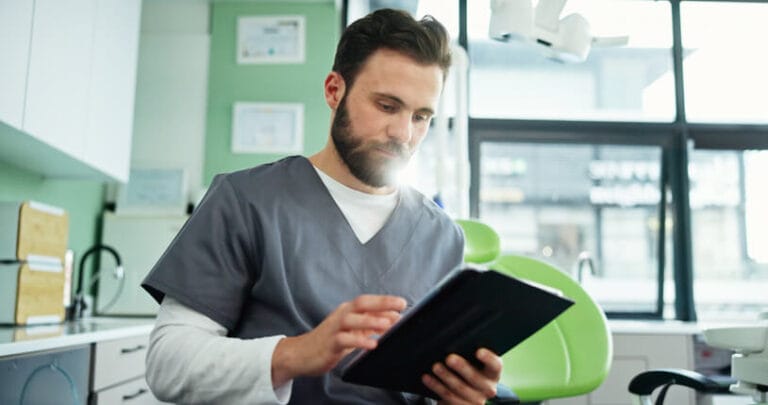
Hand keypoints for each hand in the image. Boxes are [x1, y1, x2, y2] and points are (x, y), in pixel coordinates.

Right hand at [271, 294, 406, 386]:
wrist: (301, 354)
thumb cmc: (329, 342)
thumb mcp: (351, 332)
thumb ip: (368, 326)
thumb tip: (391, 320)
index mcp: (347, 311)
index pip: (367, 301)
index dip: (384, 301)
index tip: (402, 303)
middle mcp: (341, 315)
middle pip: (361, 303)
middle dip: (381, 303)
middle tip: (400, 307)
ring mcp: (334, 329)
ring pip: (352, 319)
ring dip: (371, 321)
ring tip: (388, 324)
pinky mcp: (329, 344)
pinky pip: (344, 339)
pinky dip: (359, 340)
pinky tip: (371, 344)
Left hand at [422, 348, 502, 404]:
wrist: (464, 393)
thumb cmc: (467, 368)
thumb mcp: (472, 361)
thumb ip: (468, 352)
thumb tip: (451, 338)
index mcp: (492, 373)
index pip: (495, 365)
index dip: (488, 359)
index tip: (478, 351)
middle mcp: (488, 388)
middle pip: (475, 378)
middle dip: (462, 367)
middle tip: (449, 358)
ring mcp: (475, 400)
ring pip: (459, 388)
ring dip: (446, 376)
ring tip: (435, 366)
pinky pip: (448, 397)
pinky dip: (436, 386)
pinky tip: (427, 378)